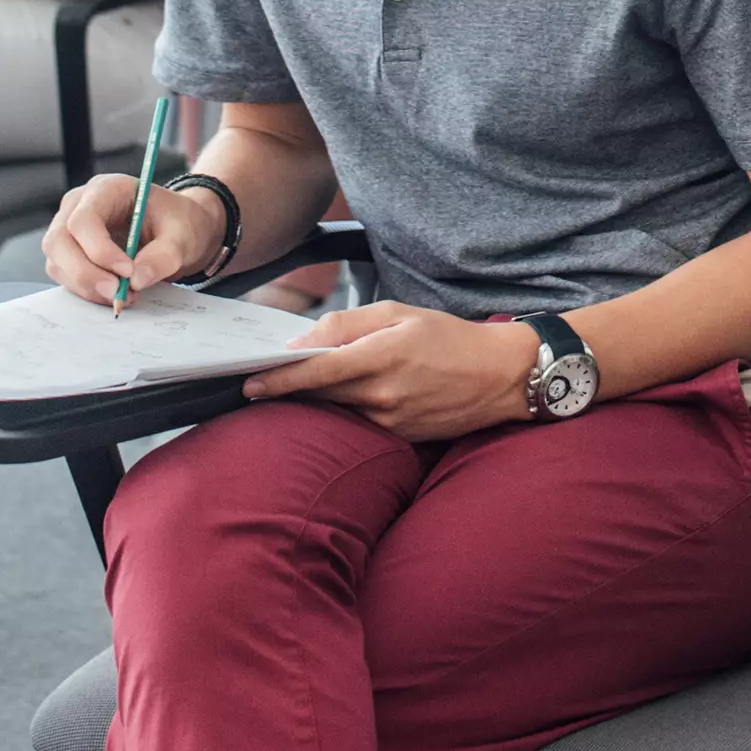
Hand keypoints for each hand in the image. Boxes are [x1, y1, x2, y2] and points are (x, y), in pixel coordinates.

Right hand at [43, 174, 227, 306]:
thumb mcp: (182, 235)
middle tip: (117, 294)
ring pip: (57, 262)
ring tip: (125, 295)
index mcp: (107, 189)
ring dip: (86, 286)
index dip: (99, 249)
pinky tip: (114, 295)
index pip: (84, 219)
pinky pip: (65, 276)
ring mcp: (69, 229)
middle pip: (59, 241)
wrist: (174, 232)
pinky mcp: (69, 254)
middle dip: (85, 273)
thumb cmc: (176, 224)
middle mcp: (79, 205)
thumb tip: (136, 281)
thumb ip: (163, 256)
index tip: (127, 272)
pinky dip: (86, 291)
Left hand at [241, 301, 540, 440]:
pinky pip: (359, 423)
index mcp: (383, 355)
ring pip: (337, 410)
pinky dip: (345, 409)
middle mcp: (384, 393)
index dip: (280, 378)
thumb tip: (305, 340)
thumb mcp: (399, 313)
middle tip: (262, 378)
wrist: (500, 376)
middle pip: (320, 393)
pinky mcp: (400, 437)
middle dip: (290, 387)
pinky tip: (346, 397)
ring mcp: (392, 419)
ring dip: (317, 399)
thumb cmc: (449, 337)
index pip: (317, 370)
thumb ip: (349, 322)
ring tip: (302, 384)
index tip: (250, 382)